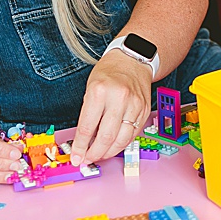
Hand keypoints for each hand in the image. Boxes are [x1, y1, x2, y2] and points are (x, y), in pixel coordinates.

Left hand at [70, 51, 152, 166]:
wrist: (132, 60)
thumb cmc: (108, 73)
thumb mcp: (90, 89)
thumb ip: (88, 115)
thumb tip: (84, 142)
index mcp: (99, 91)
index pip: (87, 127)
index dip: (81, 146)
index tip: (76, 156)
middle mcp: (118, 99)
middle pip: (106, 137)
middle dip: (95, 153)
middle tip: (88, 159)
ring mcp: (134, 105)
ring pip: (121, 139)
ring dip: (109, 152)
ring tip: (100, 155)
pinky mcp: (144, 111)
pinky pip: (132, 134)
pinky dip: (121, 144)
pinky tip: (113, 146)